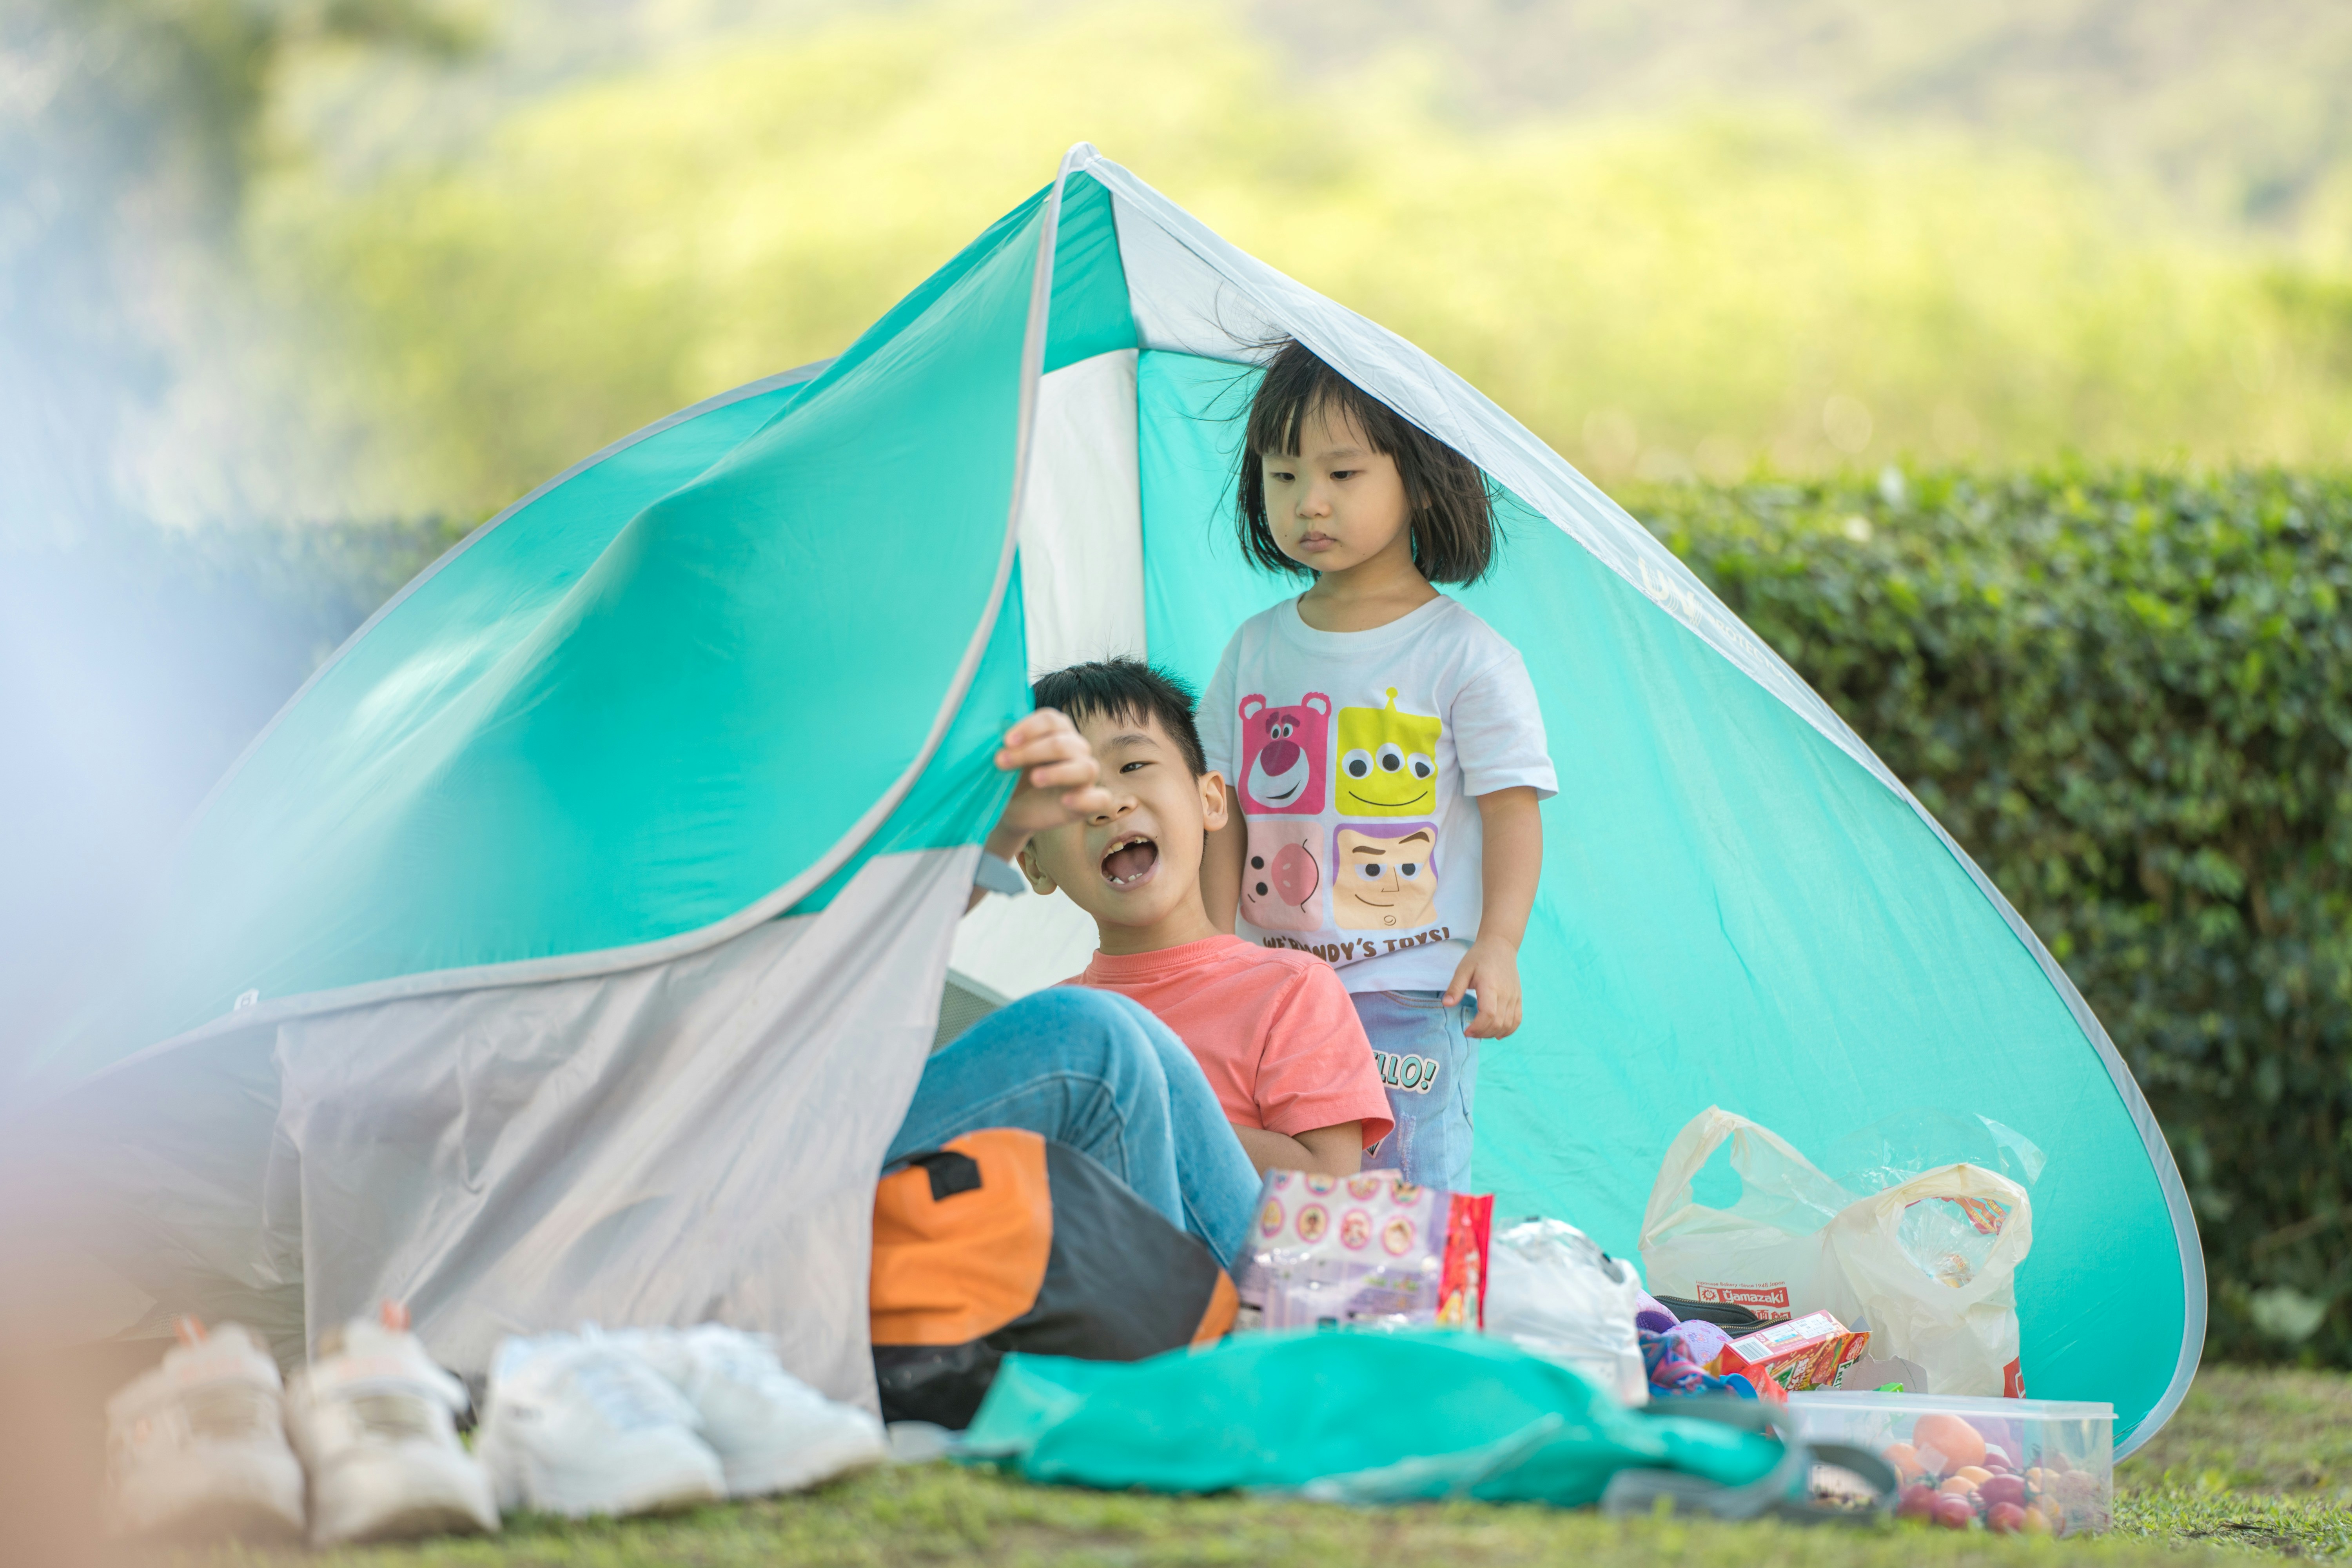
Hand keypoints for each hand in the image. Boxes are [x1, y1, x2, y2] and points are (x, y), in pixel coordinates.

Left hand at [985, 708, 1110, 856]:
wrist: (1013, 808)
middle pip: (1063, 743)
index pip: (1051, 720)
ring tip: (1035, 779)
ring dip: (1058, 772)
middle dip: (1031, 752)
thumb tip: (991, 731)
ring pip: (1085, 767)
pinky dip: (1085, 798)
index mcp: (1057, 732)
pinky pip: (1100, 798)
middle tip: (1001, 762)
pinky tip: (1065, 801)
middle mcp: (1076, 749)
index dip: (1030, 728)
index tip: (1006, 741)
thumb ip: (1005, 744)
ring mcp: (1084, 776)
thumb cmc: (1011, 777)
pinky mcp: (1088, 801)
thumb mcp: (1006, 758)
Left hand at [1444, 936, 1520, 1038]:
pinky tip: (1497, 1034)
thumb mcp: (1463, 969)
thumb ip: (1455, 987)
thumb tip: (1446, 1004)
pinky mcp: (1518, 998)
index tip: (1466, 1031)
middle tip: (1470, 1033)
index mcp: (1490, 986)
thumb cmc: (1479, 957)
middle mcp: (1505, 993)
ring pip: (1508, 1024)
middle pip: (1498, 1023)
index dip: (1477, 1027)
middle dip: (1483, 1033)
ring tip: (1480, 1032)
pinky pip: (1517, 1020)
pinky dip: (1508, 1030)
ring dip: (1494, 1033)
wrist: (1500, 946)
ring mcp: (1514, 996)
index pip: (1488, 1014)